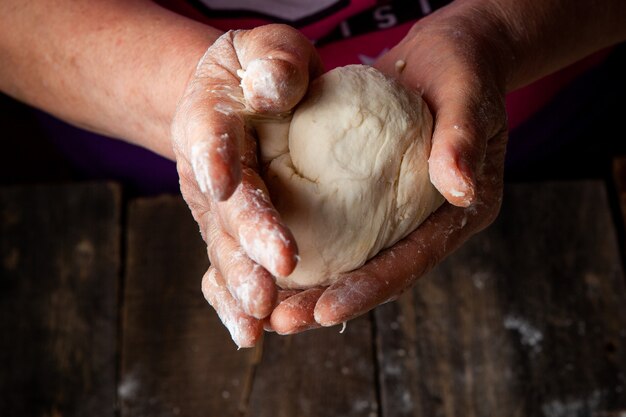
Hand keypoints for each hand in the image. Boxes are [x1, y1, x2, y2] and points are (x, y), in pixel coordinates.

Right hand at [171, 24, 321, 346]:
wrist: (235, 104)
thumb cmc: (262, 72)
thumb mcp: (267, 48)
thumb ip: (272, 60)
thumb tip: (272, 88)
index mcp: (211, 115)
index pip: (208, 133)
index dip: (213, 157)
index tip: (222, 181)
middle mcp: (207, 171)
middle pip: (224, 208)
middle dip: (248, 242)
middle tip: (274, 275)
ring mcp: (215, 210)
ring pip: (224, 250)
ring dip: (241, 285)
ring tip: (261, 317)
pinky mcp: (228, 236)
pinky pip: (227, 270)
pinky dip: (234, 303)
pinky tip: (249, 333)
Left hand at [268, 3, 509, 333]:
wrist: (448, 53)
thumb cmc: (464, 68)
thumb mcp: (466, 93)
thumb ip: (464, 139)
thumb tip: (460, 189)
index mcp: (461, 212)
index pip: (414, 260)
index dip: (371, 288)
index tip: (326, 310)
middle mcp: (429, 221)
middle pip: (379, 274)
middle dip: (330, 302)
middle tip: (283, 322)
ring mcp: (400, 211)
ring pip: (355, 259)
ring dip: (313, 286)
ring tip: (269, 308)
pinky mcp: (373, 194)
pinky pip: (340, 227)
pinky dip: (309, 246)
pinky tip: (272, 260)